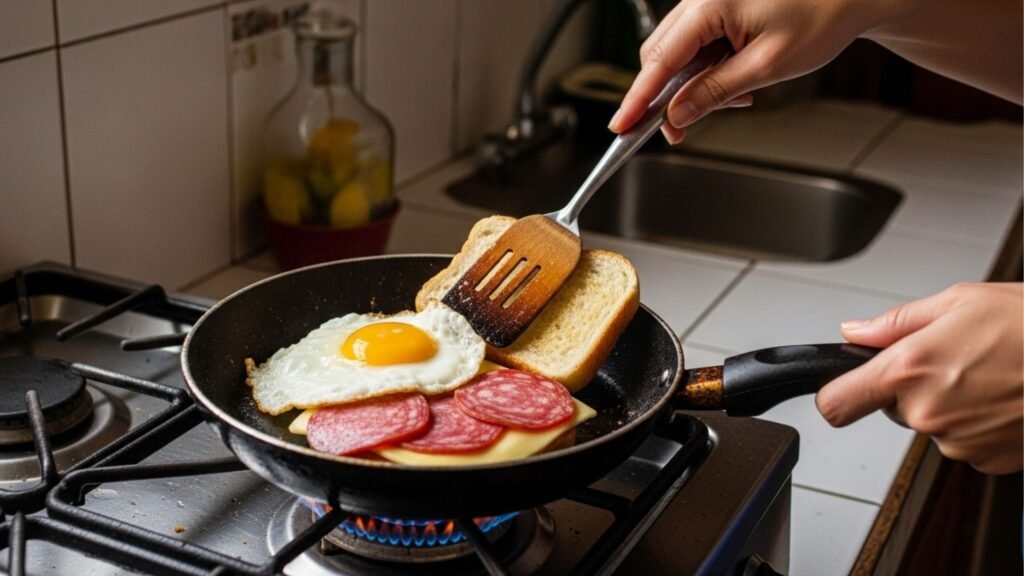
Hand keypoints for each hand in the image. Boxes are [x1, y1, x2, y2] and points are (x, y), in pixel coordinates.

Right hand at [608, 0, 886, 142]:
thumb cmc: (824, 15)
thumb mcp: (766, 66)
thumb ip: (715, 91)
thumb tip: (678, 114)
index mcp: (710, 5)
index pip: (659, 62)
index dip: (638, 100)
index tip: (621, 126)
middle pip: (661, 55)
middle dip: (667, 97)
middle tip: (677, 131)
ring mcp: (709, 0)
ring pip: (679, 52)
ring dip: (693, 84)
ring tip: (732, 100)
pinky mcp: (720, 6)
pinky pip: (698, 43)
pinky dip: (708, 69)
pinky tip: (736, 83)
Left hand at [816, 283, 1022, 474]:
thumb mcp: (958, 301)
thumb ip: (896, 322)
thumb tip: (856, 331)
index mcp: (909, 370)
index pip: (836, 404)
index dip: (835, 396)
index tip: (842, 391)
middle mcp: (928, 414)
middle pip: (894, 408)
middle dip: (914, 386)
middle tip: (956, 358)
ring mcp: (959, 442)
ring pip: (933, 424)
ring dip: (951, 404)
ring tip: (991, 372)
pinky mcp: (990, 461)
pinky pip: (966, 442)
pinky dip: (980, 423)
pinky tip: (1005, 395)